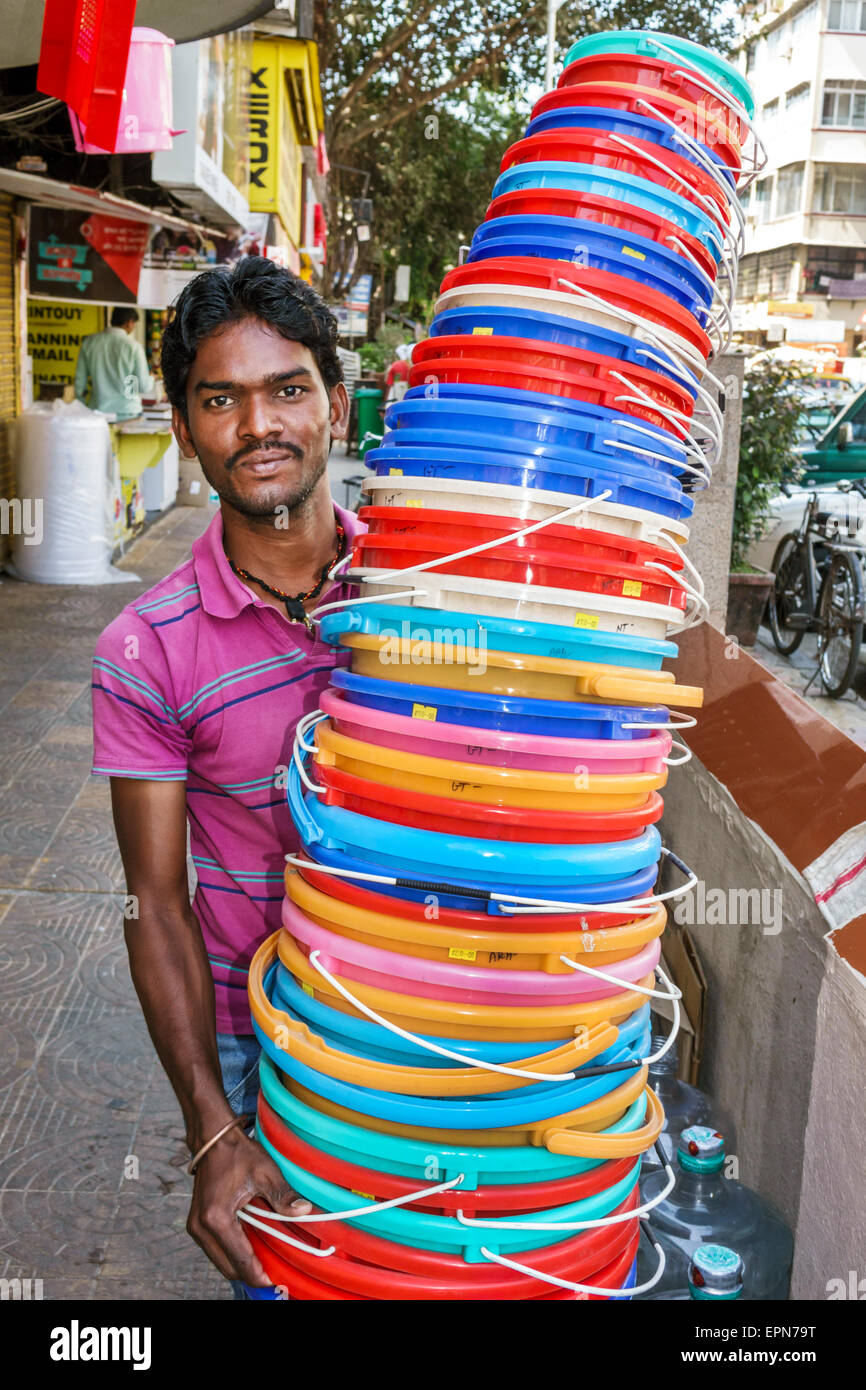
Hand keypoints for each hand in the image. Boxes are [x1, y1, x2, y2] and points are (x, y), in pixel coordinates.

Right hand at [187, 1125, 312, 1285]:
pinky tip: (251, 1250)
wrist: (213, 1138)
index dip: (259, 1275)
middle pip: (228, 1267)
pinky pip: (215, 1249)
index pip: (240, 1260)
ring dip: (241, 1266)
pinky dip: (232, 1254)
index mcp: (217, 1218)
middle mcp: (201, 1227)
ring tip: (265, 1266)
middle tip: (275, 1277)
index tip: (276, 1284)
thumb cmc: (237, 1152)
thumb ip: (282, 1195)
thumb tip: (304, 1211)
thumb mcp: (265, 1172)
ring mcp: (196, 1226)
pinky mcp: (197, 1223)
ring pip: (220, 1261)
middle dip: (250, 1275)